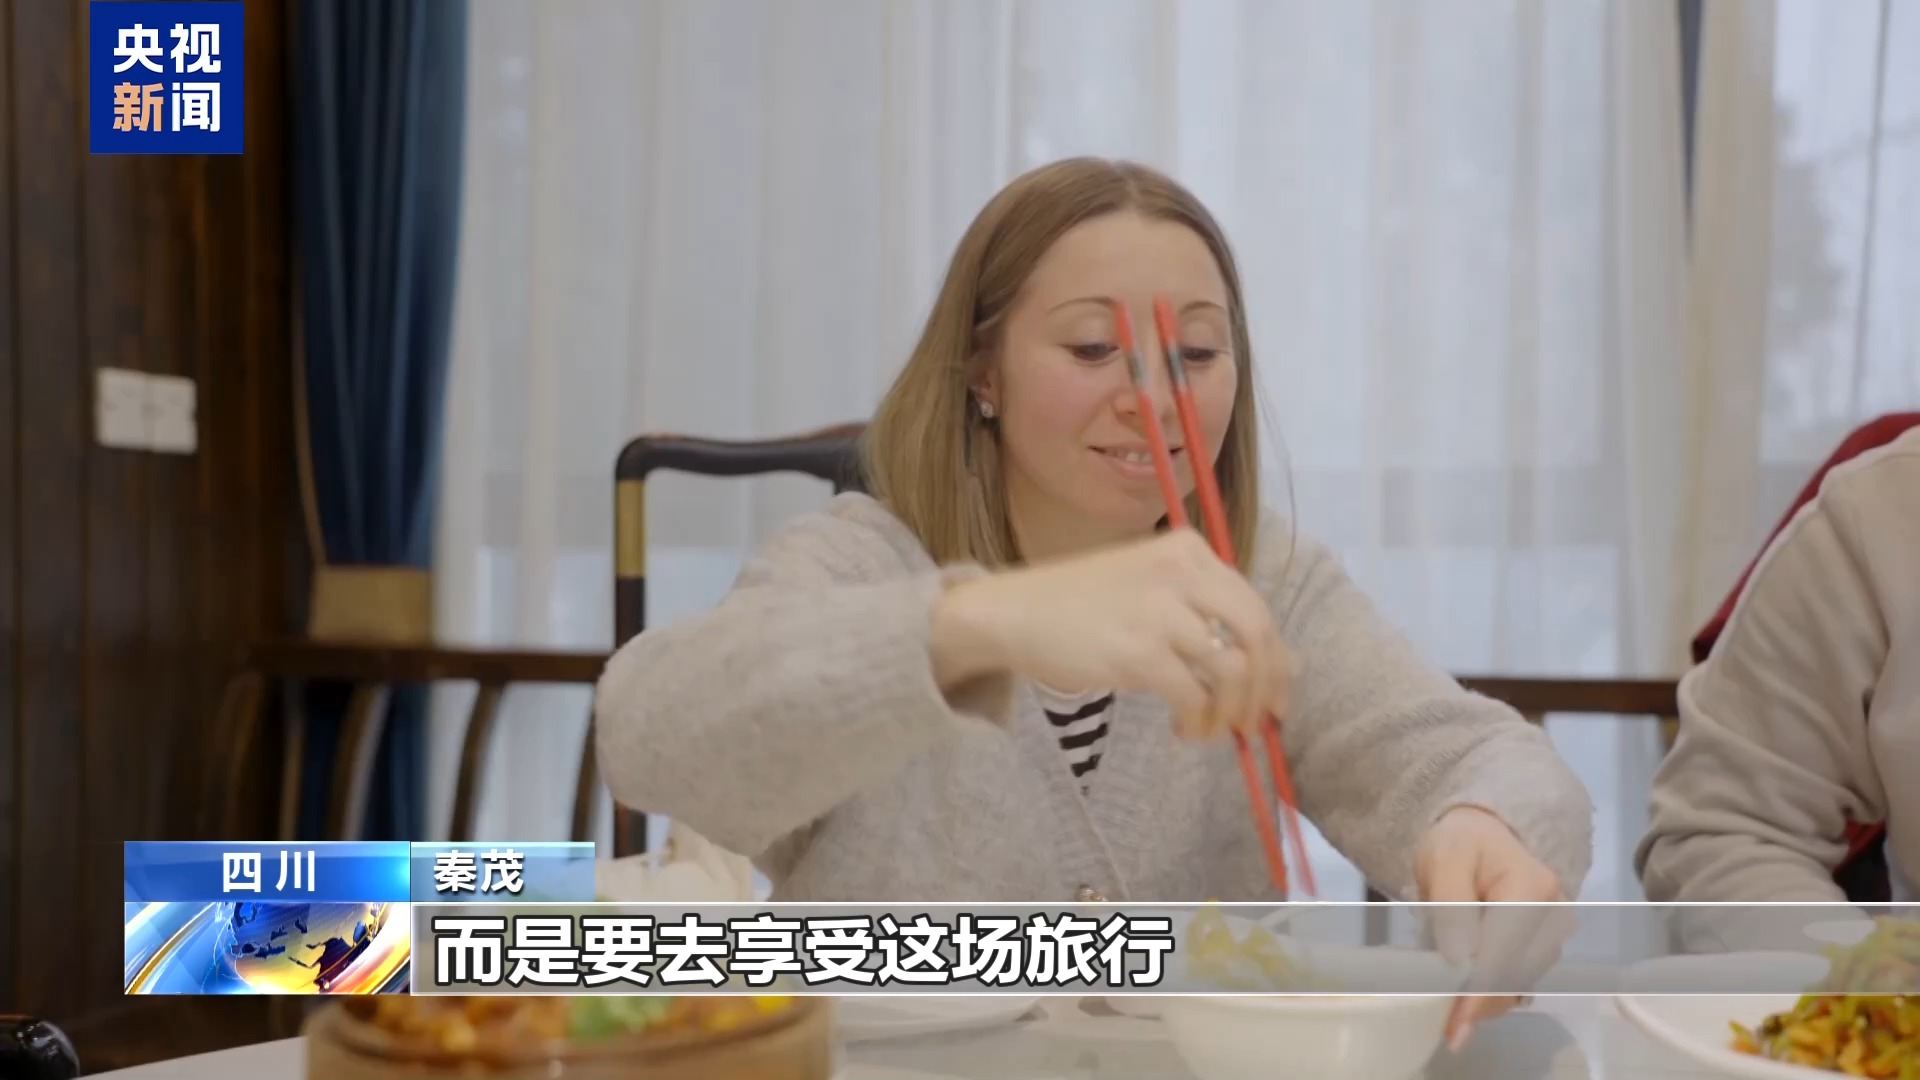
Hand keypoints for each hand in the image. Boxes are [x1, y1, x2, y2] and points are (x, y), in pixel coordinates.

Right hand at [931, 528, 1292, 738]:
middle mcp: (1181, 572)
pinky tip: (1184, 730)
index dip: (1277, 660)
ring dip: (1231, 712)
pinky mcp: (1138, 652)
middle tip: (1255, 722)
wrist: (1012, 612)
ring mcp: (1160, 611)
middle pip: (1257, 635)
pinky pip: (1194, 696)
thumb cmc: (1081, 604)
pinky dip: (1199, 722)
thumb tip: (1288, 663)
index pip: (1256, 607)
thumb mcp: (1154, 593)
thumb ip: (1212, 616)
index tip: (1276, 696)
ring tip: (1211, 730)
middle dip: (1266, 687)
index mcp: (1188, 550)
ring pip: (1232, 670)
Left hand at [1413, 806, 1573, 1051]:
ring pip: (1521, 983)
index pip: (1507, 950)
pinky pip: (1519, 980)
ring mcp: (1555, 933)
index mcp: (1533, 886)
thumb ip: (1450, 906)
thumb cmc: (1460, 845)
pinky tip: (1469, 998)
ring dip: (1487, 1001)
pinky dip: (1494, 993)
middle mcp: (1555, 913)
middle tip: (1448, 1025)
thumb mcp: (1444, 861)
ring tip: (1453, 1011)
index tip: (1457, 1021)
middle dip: (1481, 1002)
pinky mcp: (1546, 946)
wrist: (1479, 837)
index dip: (1480, 990)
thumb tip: (1460, 957)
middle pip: (1518, 973)